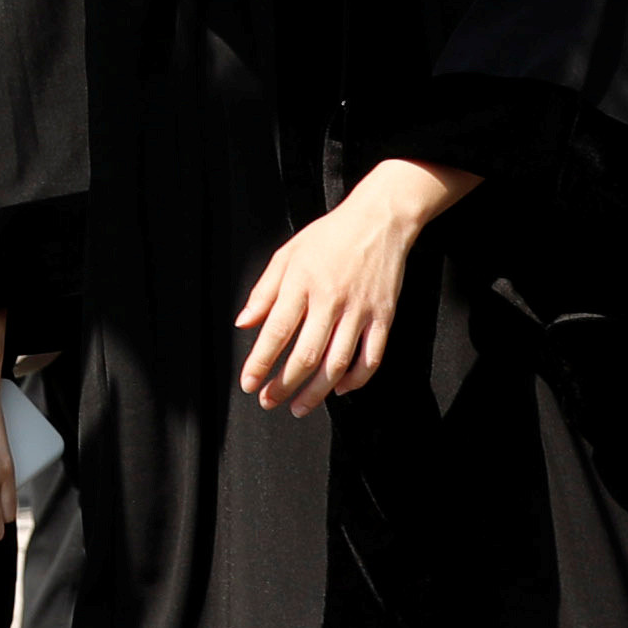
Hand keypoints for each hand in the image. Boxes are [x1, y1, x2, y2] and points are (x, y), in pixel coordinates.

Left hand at [234, 160, 466, 412]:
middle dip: (284, 385)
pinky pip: (371, 358)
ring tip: (300, 407)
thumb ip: (264, 291)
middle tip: (269, 401)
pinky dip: (356, 380)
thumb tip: (243, 323)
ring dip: (317, 392)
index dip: (260, 362)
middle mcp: (330, 299)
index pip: (276, 331)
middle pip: (305, 354)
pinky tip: (339, 389)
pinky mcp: (384, 317)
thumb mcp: (287, 254)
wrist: (379, 220)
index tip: (248, 383)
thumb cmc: (329, 237)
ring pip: (337, 363)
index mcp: (301, 282)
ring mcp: (360, 310)